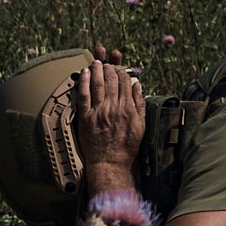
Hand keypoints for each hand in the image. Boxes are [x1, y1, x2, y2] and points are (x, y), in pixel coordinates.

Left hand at [70, 52, 146, 178]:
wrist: (109, 162)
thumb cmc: (126, 147)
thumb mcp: (141, 126)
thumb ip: (140, 105)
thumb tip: (138, 87)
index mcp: (127, 108)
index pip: (125, 82)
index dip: (123, 72)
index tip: (121, 70)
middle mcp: (113, 107)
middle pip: (111, 80)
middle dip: (110, 68)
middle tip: (108, 63)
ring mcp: (98, 111)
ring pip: (97, 84)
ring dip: (97, 70)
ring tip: (97, 62)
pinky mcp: (86, 117)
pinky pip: (84, 95)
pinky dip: (84, 82)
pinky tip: (85, 73)